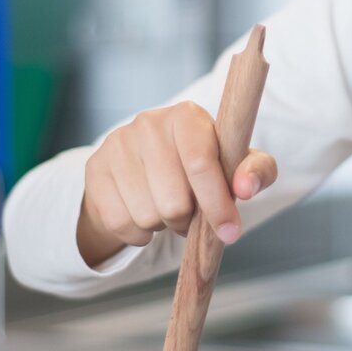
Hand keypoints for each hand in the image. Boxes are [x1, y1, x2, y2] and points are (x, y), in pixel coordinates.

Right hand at [76, 101, 278, 265]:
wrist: (147, 170)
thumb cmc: (200, 170)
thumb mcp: (236, 167)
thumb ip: (256, 172)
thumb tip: (245, 188)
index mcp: (187, 116)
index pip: (200, 162)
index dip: (217, 203)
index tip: (229, 231)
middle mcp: (148, 122)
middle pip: (174, 201)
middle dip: (187, 219)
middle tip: (191, 213)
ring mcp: (116, 144)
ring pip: (146, 216)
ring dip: (162, 225)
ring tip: (166, 210)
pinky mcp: (94, 169)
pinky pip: (120, 223)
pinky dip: (138, 233)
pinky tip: (143, 215)